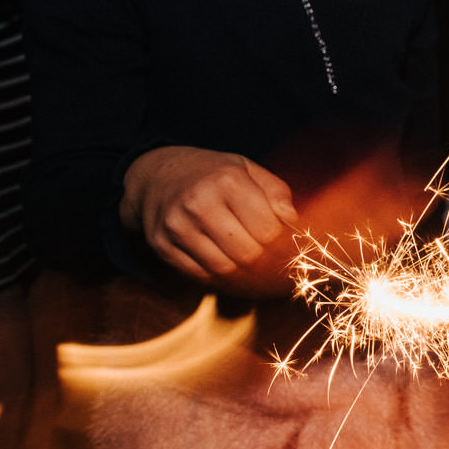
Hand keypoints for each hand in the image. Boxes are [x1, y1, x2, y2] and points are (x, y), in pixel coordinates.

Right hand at [120, 146, 298, 289]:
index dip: (283, 245)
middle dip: (266, 264)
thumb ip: (275, 192)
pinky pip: (199, 275)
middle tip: (278, 269)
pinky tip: (232, 274)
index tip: (291, 250)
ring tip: (259, 275)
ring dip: (245, 277)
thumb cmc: (211, 173)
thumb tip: (293, 221)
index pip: (267, 229)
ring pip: (223, 268)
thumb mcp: (246, 168)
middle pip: (246, 253)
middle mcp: (200, 203)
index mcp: (227, 180)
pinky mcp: (162, 245)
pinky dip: (220, 280)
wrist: (156, 175)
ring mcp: (177, 226)